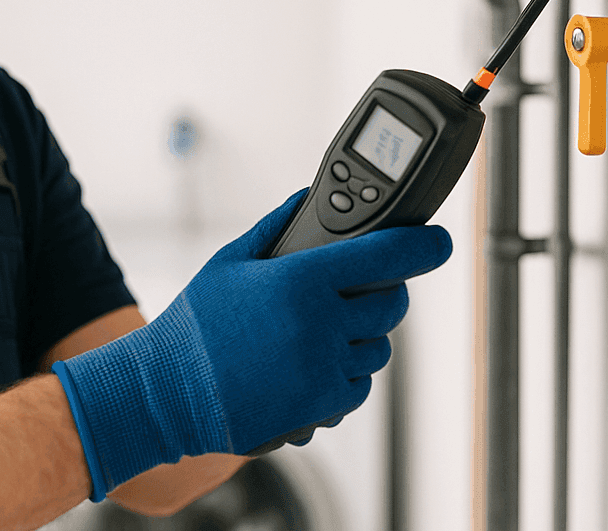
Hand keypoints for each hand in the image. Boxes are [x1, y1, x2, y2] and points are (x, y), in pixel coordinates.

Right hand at [52, 189, 451, 498]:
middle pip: (391, 306)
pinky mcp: (320, 408)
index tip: (440, 242)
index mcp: (300, 281)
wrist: (167, 394)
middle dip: (384, 294)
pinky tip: (311, 363)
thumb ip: (276, 227)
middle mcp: (320, 326)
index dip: (422, 246)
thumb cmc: (194, 327)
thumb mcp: (230, 262)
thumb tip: (306, 199)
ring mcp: (323, 370)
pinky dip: (346, 374)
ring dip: (361, 337)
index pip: (385, 257)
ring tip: (320, 332)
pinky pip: (359, 387)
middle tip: (359, 290)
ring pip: (377, 349)